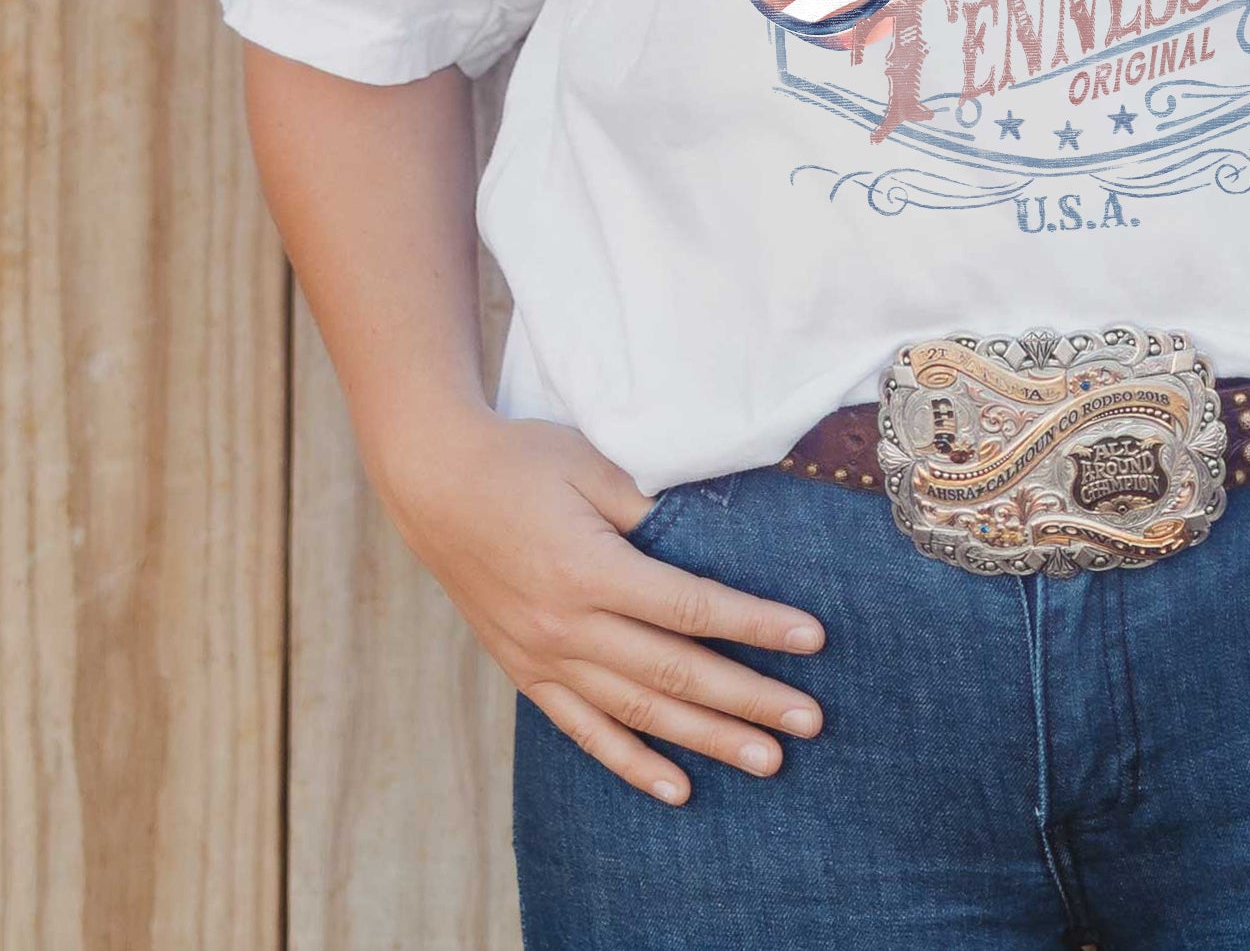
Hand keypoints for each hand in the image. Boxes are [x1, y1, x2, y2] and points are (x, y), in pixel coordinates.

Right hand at [374, 404, 826, 805]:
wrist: (436, 485)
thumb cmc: (524, 462)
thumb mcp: (594, 464)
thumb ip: (653, 507)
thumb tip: (711, 542)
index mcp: (590, 570)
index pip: (692, 608)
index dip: (755, 626)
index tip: (812, 640)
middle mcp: (567, 627)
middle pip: (675, 673)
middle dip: (748, 700)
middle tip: (808, 723)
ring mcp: (543, 657)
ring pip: (638, 713)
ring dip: (705, 740)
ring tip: (764, 762)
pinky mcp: (526, 672)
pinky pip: (584, 730)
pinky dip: (631, 762)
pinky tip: (675, 788)